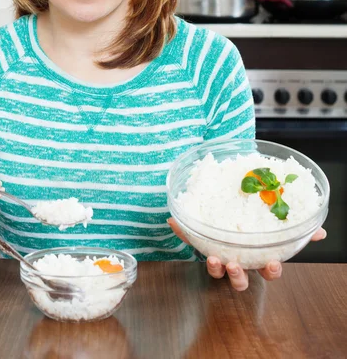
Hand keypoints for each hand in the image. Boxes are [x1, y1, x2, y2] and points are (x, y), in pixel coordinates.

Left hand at [167, 217, 326, 291]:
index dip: (270, 270)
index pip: (268, 272)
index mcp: (257, 259)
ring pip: (217, 272)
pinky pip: (192, 241)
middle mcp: (239, 263)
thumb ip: (297, 231)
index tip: (272, 263)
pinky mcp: (201, 246)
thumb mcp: (275, 230)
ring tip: (212, 257)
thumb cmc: (254, 230)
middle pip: (240, 280)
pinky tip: (175, 222)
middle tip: (234, 265)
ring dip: (214, 267)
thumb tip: (320, 231)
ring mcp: (220, 258)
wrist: (227, 216)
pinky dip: (182, 232)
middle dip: (238, 276)